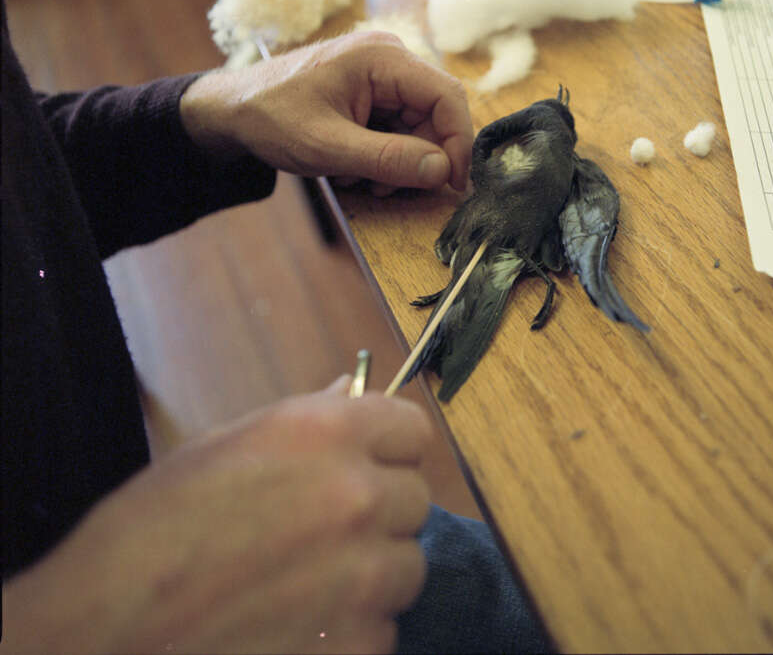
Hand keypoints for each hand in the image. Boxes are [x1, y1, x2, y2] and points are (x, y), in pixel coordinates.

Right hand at [3, 379, 432, 653]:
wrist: (105, 634)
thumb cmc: (153, 529)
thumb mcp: (227, 447)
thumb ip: (309, 419)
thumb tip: (353, 395)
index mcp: (328, 434)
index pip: (413, 430)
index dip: (391, 449)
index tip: (372, 465)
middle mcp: (358, 497)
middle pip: (414, 499)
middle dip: (379, 514)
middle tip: (324, 535)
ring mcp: (363, 578)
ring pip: (406, 568)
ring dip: (370, 577)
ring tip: (307, 588)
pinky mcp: (357, 646)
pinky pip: (383, 630)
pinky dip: (352, 634)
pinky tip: (298, 631)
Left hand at [181, 31, 472, 193]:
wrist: (229, 110)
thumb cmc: (270, 118)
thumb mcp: (328, 147)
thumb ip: (387, 160)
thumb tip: (441, 171)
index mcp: (382, 57)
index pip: (447, 96)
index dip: (458, 142)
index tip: (452, 184)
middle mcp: (389, 58)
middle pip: (434, 114)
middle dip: (417, 158)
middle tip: (386, 188)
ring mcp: (381, 74)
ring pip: (418, 126)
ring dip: (395, 161)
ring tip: (354, 174)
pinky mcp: (372, 91)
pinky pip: (398, 128)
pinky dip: (382, 154)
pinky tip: (350, 165)